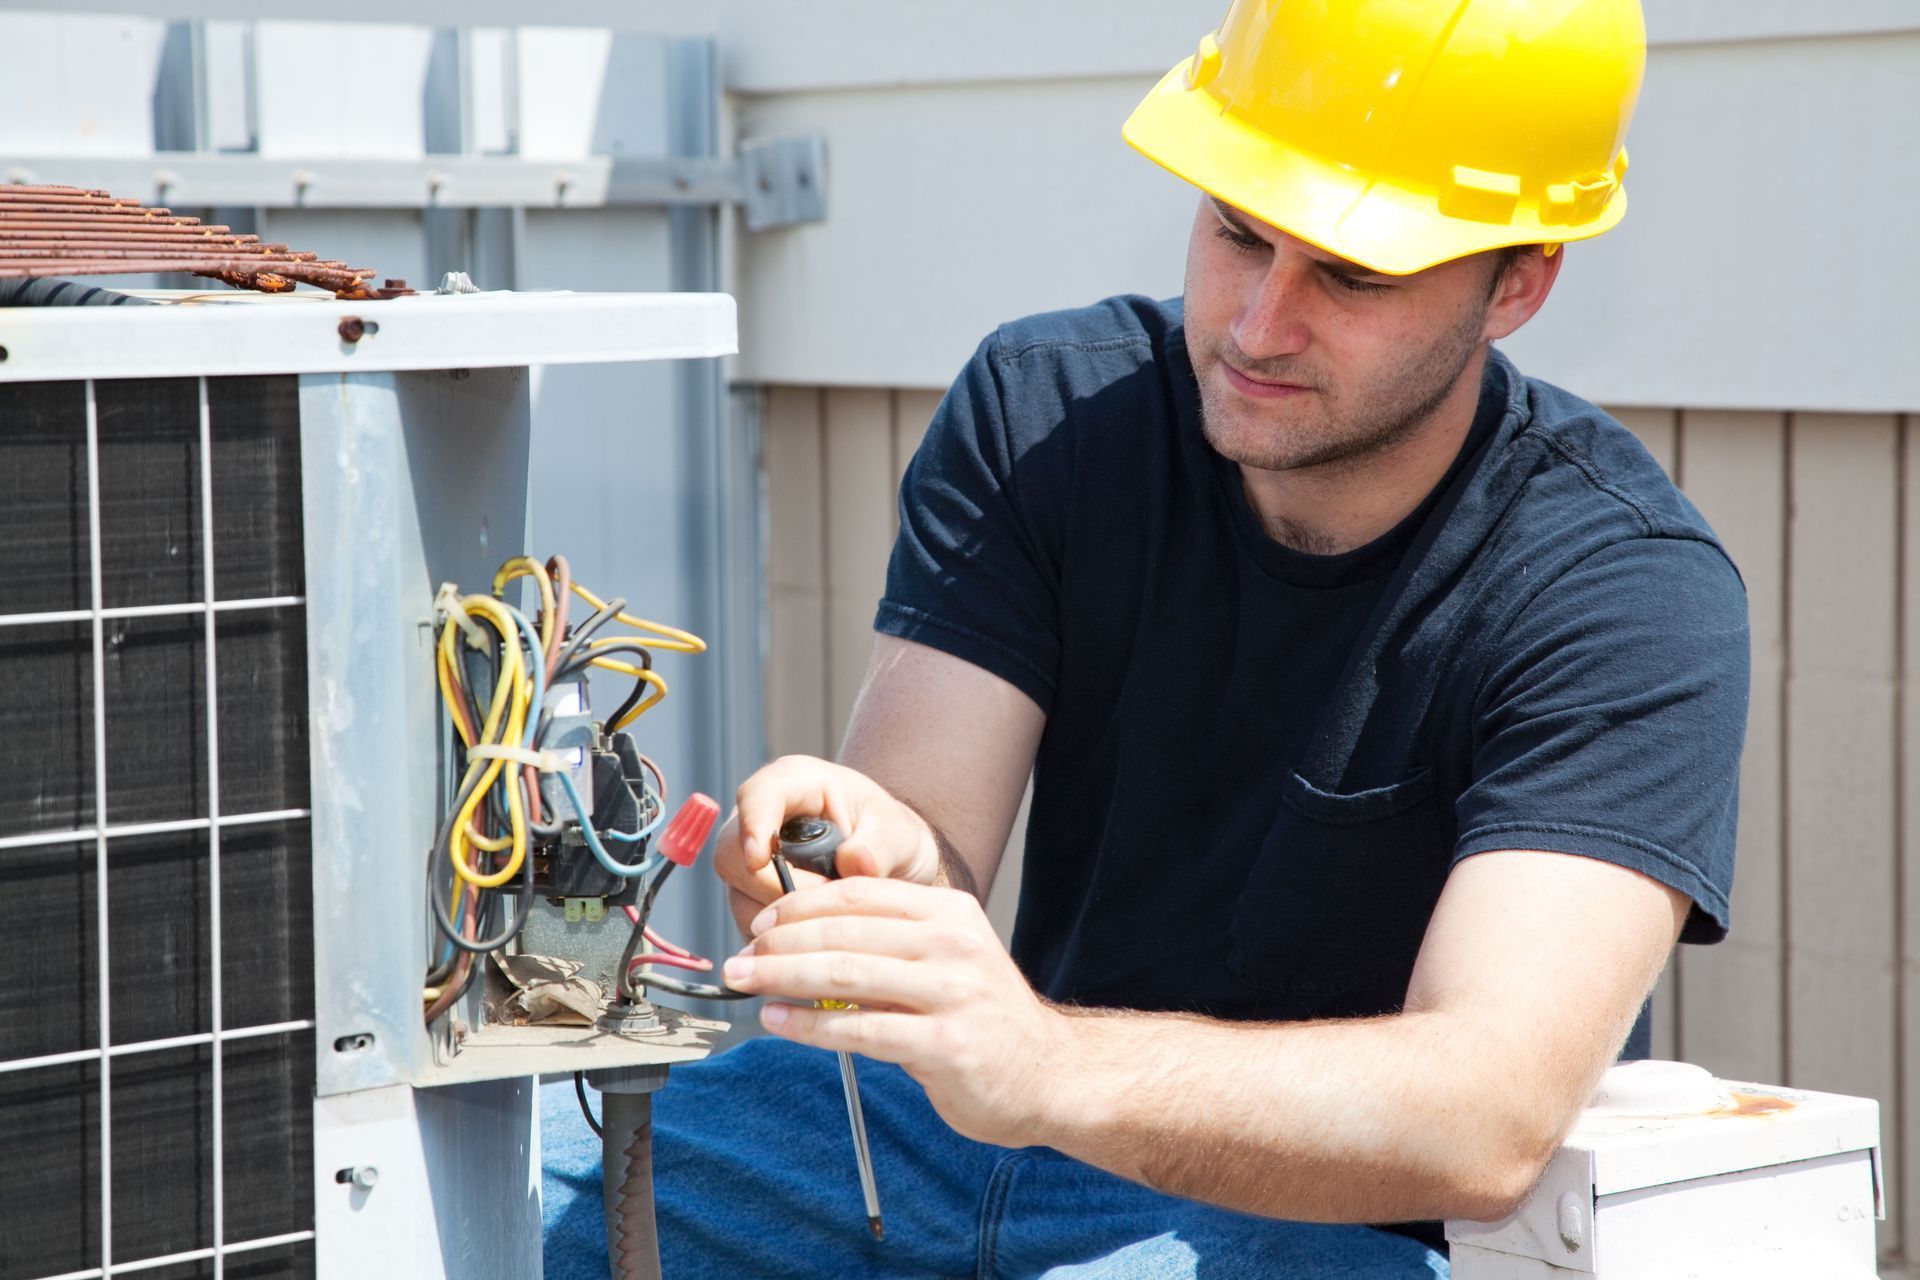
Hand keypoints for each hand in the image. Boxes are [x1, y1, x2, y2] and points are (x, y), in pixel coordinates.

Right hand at [711, 755, 943, 937]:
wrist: (892, 866)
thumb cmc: (891, 837)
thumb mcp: (899, 833)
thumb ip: (879, 846)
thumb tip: (854, 863)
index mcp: (795, 783)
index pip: (757, 796)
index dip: (753, 826)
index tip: (760, 859)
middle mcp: (761, 819)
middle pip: (732, 853)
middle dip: (772, 886)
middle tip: (824, 902)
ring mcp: (750, 860)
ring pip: (739, 895)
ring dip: (781, 916)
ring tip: (830, 916)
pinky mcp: (750, 897)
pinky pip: (750, 922)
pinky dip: (782, 935)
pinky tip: (816, 932)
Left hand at [720, 877, 1071, 1148]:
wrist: (1047, 1073)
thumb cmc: (984, 1018)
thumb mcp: (947, 958)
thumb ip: (890, 942)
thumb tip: (804, 936)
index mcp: (948, 912)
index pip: (859, 894)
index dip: (800, 905)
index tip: (761, 921)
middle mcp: (952, 943)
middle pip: (843, 931)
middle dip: (779, 943)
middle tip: (740, 957)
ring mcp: (951, 992)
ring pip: (845, 974)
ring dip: (783, 978)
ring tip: (748, 984)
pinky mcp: (945, 1043)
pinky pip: (860, 1029)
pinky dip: (809, 1026)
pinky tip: (779, 1023)